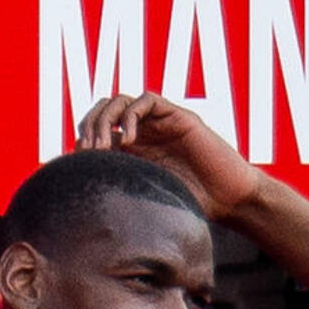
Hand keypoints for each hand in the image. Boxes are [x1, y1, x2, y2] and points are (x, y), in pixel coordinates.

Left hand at [76, 92, 261, 220]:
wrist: (230, 200)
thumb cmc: (193, 207)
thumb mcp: (146, 200)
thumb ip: (121, 192)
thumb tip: (82, 200)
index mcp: (133, 152)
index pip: (95, 132)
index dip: (82, 142)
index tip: (78, 164)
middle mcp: (144, 133)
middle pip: (103, 112)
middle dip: (89, 127)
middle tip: (89, 152)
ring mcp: (160, 123)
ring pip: (120, 102)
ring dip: (104, 119)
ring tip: (104, 145)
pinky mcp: (178, 117)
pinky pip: (146, 101)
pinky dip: (131, 116)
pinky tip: (128, 140)